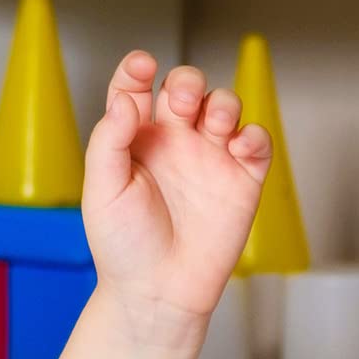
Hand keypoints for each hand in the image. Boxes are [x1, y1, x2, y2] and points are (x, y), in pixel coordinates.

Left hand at [83, 51, 271, 341]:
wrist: (158, 293)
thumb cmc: (124, 247)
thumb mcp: (102, 191)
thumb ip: (109, 141)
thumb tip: (126, 99)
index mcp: (134, 140)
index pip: (135, 89)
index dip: (137, 70)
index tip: (140, 66)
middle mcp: (173, 142)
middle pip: (186, 88)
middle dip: (188, 82)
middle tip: (182, 103)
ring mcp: (209, 158)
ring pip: (224, 106)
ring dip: (223, 102)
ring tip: (214, 122)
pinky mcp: (241, 179)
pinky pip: (256, 142)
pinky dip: (254, 134)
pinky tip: (239, 145)